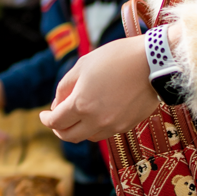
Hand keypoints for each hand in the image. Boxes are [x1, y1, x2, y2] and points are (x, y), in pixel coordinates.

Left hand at [39, 35, 160, 141]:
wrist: (152, 62)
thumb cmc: (115, 58)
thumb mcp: (82, 66)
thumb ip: (65, 87)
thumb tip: (57, 105)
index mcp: (81, 105)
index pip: (56, 123)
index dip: (46, 120)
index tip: (43, 115)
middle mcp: (97, 121)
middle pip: (70, 137)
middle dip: (59, 129)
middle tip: (56, 119)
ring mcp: (114, 126)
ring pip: (88, 136)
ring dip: (78, 129)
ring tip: (77, 114)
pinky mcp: (128, 125)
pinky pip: (106, 132)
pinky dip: (95, 127)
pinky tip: (96, 113)